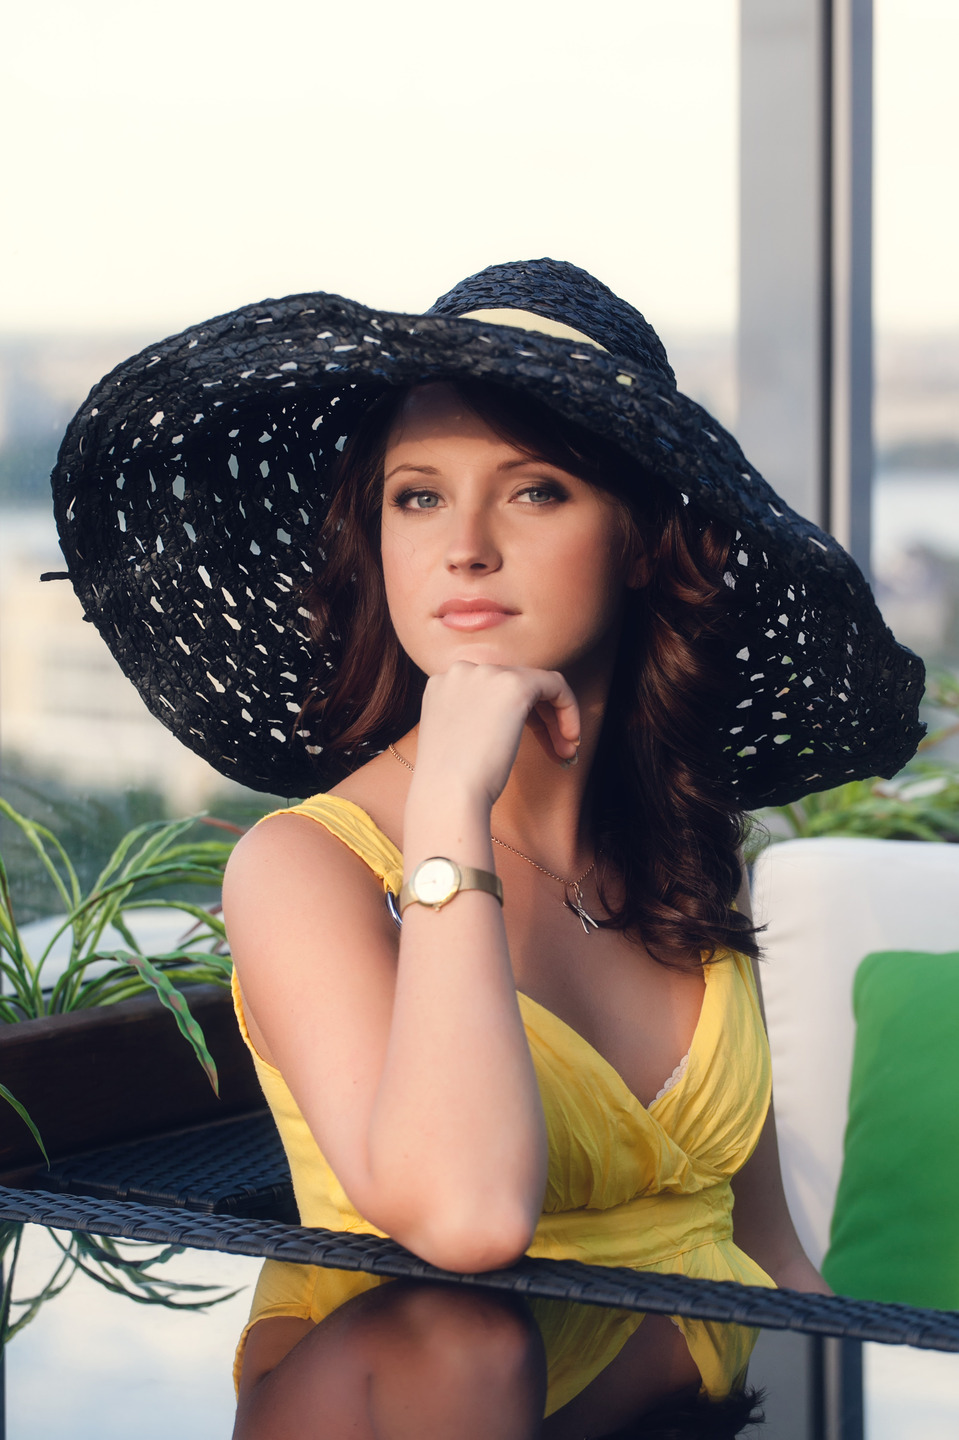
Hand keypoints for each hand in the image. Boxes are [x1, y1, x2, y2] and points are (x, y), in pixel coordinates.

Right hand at [412, 661, 580, 809]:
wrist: (448, 794)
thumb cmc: (451, 783)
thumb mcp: (457, 740)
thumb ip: (473, 720)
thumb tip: (507, 724)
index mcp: (442, 684)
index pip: (491, 690)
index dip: (517, 717)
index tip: (532, 745)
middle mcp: (462, 671)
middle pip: (515, 686)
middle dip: (540, 719)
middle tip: (556, 751)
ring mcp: (486, 674)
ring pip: (536, 686)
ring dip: (554, 719)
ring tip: (565, 752)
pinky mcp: (514, 685)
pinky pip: (554, 685)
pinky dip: (568, 708)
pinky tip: (571, 738)